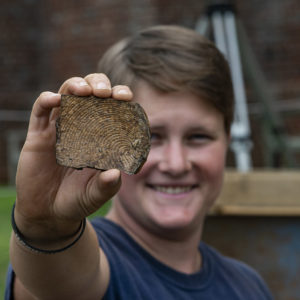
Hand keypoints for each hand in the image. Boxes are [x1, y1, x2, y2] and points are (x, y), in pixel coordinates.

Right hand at [14, 73, 132, 241]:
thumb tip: (116, 173)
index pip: (112, 108)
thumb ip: (108, 185)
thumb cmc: (78, 200)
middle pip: (90, 92)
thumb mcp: (97, 194)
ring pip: (66, 94)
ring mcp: (59, 129)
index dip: (119, 97)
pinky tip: (56, 100)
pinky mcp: (38, 135)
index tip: (126, 97)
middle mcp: (81, 127)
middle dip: (98, 84)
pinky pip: (40, 110)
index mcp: (99, 137)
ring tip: (84, 91)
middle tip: (104, 93)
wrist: (49, 213)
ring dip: (75, 85)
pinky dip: (47, 100)